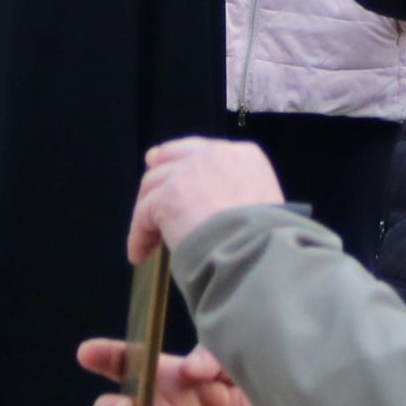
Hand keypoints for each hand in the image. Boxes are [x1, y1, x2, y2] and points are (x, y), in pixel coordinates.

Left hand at [128, 136, 287, 261]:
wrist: (257, 252)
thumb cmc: (266, 241)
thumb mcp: (264, 206)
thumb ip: (238, 195)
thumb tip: (210, 204)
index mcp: (245, 157)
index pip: (204, 152)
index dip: (186, 166)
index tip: (177, 180)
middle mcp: (216, 155)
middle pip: (173, 156)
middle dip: (158, 172)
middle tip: (148, 192)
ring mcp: (189, 171)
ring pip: (154, 184)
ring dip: (147, 211)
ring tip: (147, 239)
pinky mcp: (168, 194)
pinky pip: (144, 213)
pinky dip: (139, 235)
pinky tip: (140, 253)